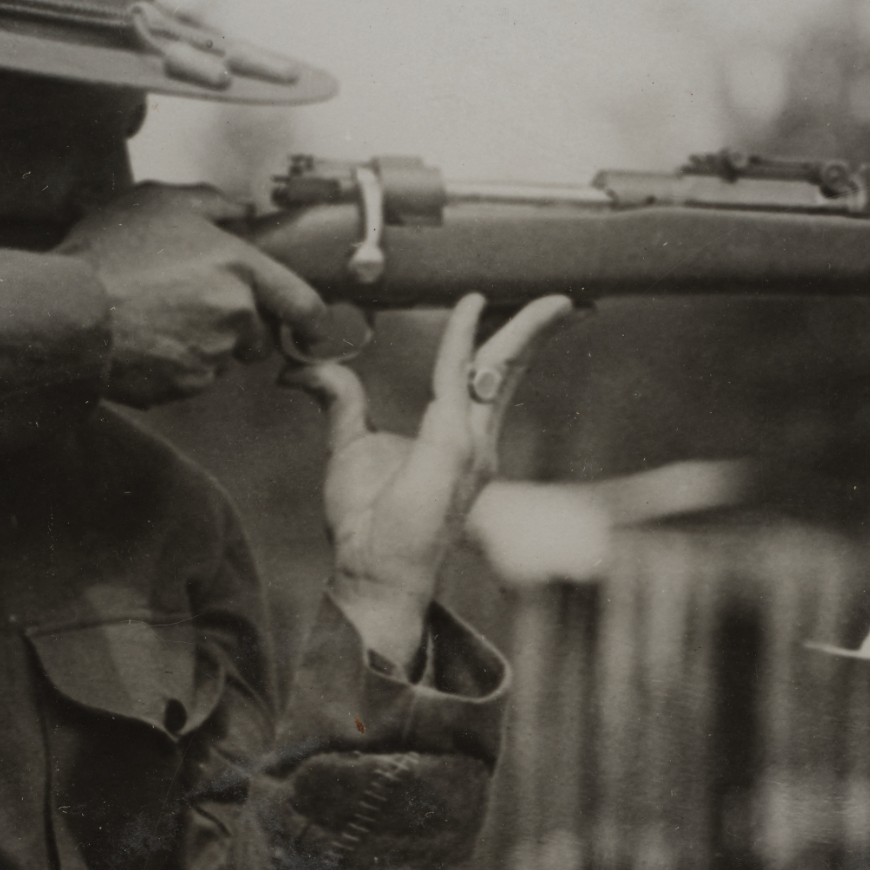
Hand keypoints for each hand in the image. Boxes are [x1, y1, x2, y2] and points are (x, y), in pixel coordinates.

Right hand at [61, 184, 334, 405]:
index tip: (311, 325)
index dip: (312, 318)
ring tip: (160, 317)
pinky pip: (192, 378)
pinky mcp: (183, 386)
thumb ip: (213, 203)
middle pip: (259, 334)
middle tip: (194, 304)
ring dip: (205, 344)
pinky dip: (176, 364)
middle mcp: (234, 316)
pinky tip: (146, 340)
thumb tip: (243, 208)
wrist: (67, 311)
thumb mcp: (160, 202)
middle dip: (238, 325)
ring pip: (224, 357)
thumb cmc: (110, 253)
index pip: (304, 304)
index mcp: (240, 269)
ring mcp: (211, 356)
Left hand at [287, 293, 573, 671]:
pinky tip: (470, 305)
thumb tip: (307, 369)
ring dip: (526, 329)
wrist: (371, 571)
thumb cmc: (366, 524)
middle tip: (562, 297)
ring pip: (502, 369)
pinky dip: (462, 336)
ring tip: (553, 301)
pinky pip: (457, 375)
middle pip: (510, 371)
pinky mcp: (452, 445)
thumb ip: (341, 402)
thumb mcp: (347, 445)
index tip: (498, 303)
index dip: (498, 341)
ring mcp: (472, 445)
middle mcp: (477, 442)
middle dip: (536, 330)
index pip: (486, 380)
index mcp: (461, 442)